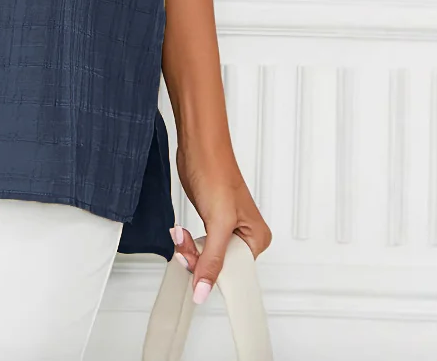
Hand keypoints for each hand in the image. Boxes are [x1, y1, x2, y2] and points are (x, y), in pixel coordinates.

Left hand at [170, 142, 271, 303]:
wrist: (198, 147)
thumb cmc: (217, 173)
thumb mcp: (218, 223)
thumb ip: (212, 260)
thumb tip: (204, 290)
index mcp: (256, 239)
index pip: (236, 275)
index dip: (214, 276)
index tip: (197, 276)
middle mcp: (244, 236)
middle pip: (219, 267)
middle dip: (197, 259)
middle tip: (185, 245)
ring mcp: (225, 230)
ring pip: (205, 258)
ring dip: (188, 250)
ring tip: (181, 235)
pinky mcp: (209, 223)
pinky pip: (197, 246)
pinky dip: (186, 243)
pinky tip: (180, 233)